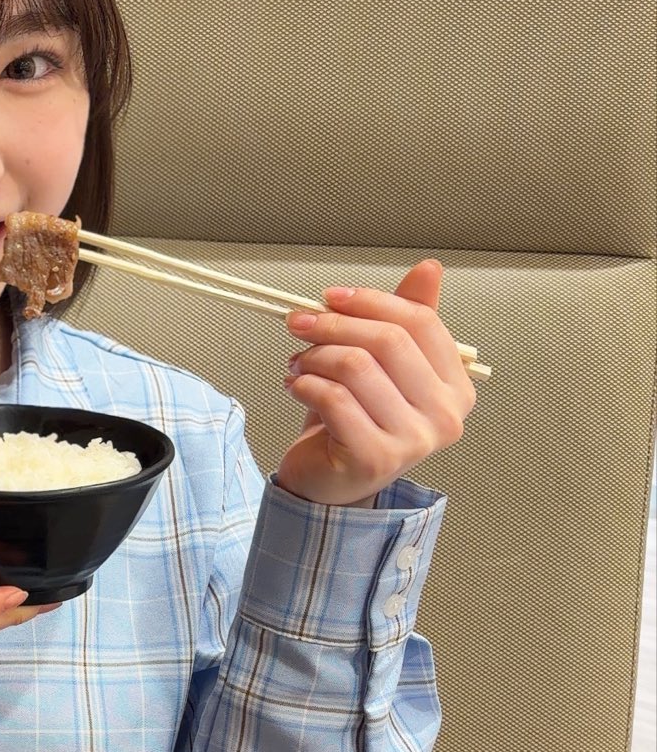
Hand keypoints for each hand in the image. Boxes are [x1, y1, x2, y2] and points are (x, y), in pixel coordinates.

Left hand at [274, 259, 475, 507]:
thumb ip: (405, 320)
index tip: (330, 297)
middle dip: (334, 325)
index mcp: (456, 388)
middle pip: (388, 342)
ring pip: (357, 367)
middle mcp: (445, 417)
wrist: (329, 483)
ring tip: (297, 363)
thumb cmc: (355, 420)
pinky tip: (295, 386)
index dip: (371, 302)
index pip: (420, 323)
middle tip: (299, 324)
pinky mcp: (375, 459)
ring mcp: (413, 441)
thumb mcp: (381, 365)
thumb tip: (430, 269)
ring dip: (315, 356)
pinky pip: (334, 400)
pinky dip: (305, 384)